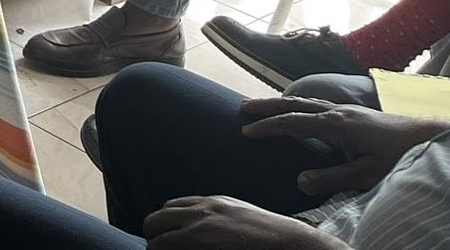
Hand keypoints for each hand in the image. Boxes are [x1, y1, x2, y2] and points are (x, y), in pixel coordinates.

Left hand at [144, 196, 340, 248]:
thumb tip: (199, 231)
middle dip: (154, 238)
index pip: (170, 209)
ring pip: (158, 242)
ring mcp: (201, 233)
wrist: (295, 245)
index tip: (169, 240)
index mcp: (211, 204)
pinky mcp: (203, 247)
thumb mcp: (240, 216)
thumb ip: (217, 219)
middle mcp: (201, 213)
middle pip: (155, 222)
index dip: (165, 227)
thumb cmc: (272, 237)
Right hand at [239, 94, 449, 194]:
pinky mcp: (353, 114)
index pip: (293, 123)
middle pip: (294, 104)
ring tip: (262, 106)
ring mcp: (345, 110)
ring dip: (282, 103)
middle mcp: (336, 112)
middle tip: (242, 107)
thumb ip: (332, 178)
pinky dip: (299, 106)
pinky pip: (317, 105)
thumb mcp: (366, 174)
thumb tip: (299, 181)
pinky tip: (299, 112)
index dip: (268, 126)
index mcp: (335, 125)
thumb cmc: (398, 157)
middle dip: (267, 106)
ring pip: (305, 102)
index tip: (245, 130)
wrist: (428, 137)